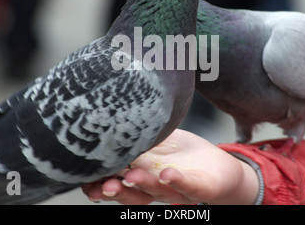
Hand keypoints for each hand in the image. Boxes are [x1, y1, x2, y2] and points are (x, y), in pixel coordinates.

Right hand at [81, 129, 258, 204]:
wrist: (219, 168)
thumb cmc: (182, 155)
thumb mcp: (157, 142)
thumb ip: (138, 134)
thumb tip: (114, 112)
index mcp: (142, 175)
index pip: (117, 182)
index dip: (100, 185)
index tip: (85, 182)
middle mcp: (156, 187)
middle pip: (133, 193)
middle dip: (117, 191)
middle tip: (103, 186)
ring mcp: (178, 189)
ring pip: (157, 191)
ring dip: (143, 185)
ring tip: (131, 177)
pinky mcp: (201, 187)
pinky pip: (190, 187)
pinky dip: (178, 181)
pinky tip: (168, 174)